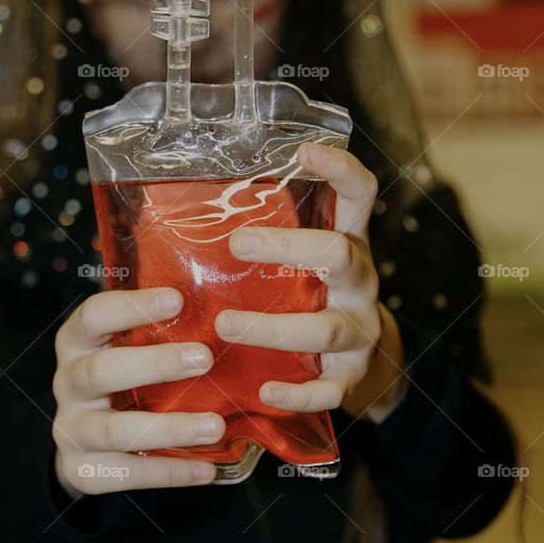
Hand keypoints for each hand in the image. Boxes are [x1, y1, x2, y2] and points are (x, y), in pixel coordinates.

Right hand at [53, 287, 222, 496]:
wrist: (84, 441)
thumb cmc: (121, 379)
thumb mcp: (125, 348)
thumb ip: (157, 333)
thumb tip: (225, 312)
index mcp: (77, 342)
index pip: (93, 315)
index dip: (132, 307)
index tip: (177, 300)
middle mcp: (68, 383)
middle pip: (100, 372)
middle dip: (154, 365)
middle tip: (205, 358)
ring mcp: (71, 429)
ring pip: (113, 430)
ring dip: (168, 428)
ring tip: (215, 427)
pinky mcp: (83, 470)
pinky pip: (127, 474)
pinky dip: (169, 472)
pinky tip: (206, 469)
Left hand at [214, 141, 407, 424]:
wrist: (373, 368)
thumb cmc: (315, 301)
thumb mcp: (304, 264)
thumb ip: (266, 239)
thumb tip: (170, 209)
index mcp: (350, 244)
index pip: (359, 194)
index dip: (340, 168)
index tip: (304, 150)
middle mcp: (360, 283)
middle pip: (340, 254)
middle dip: (291, 247)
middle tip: (239, 242)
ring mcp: (360, 331)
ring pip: (326, 328)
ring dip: (274, 328)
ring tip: (225, 324)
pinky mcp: (350, 378)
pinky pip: (328, 388)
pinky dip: (297, 392)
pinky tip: (266, 391)